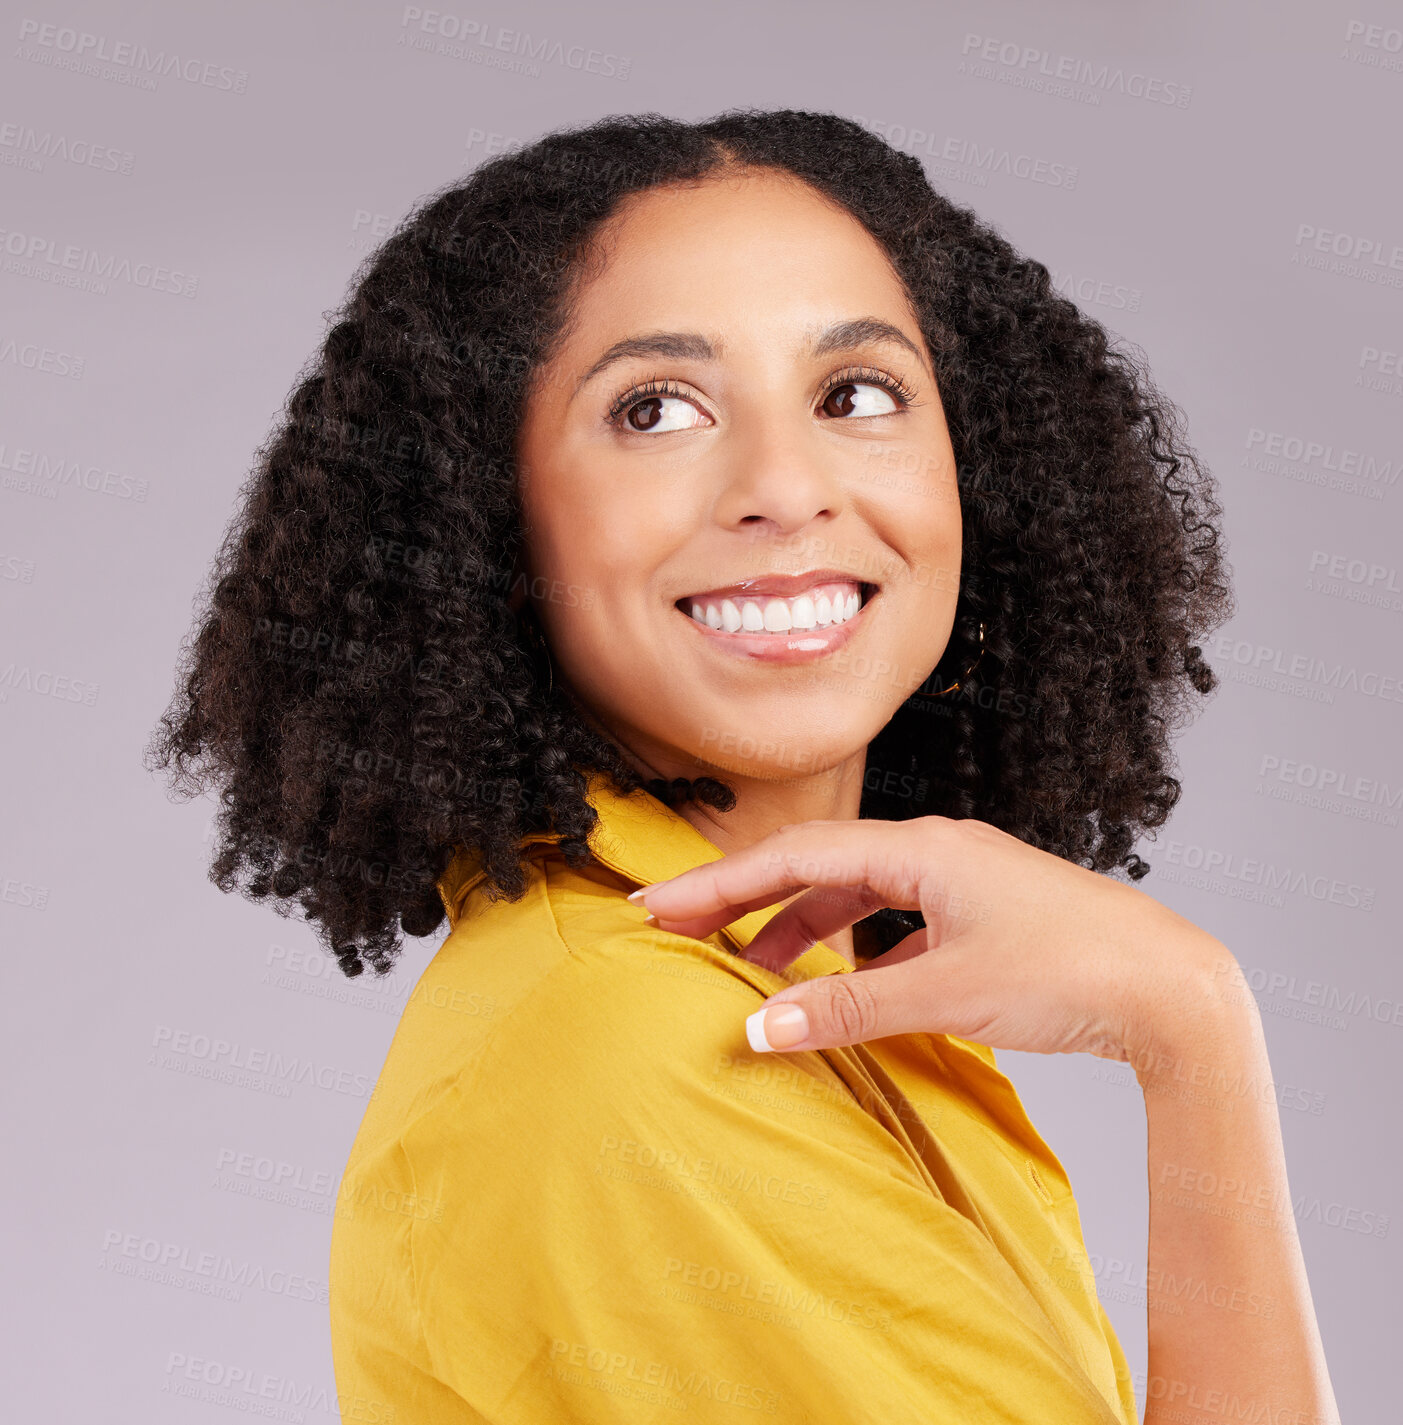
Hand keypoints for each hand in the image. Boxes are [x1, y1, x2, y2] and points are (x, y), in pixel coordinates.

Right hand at [632, 816, 1234, 1058]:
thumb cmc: (1073, 973)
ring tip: (749, 966)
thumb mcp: (948, 993)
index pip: (796, 857)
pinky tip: (840, 983)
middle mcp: (937, 851)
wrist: (1175, 989)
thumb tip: (757, 1025)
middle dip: (746, 897)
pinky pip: (895, 923)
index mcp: (922, 848)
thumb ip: (848, 1009)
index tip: (658, 903)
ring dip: (799, 927)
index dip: (720, 880)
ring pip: (857, 896)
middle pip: (817, 867)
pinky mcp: (983, 917)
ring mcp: (962, 883)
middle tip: (680, 926)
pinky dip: (853, 949)